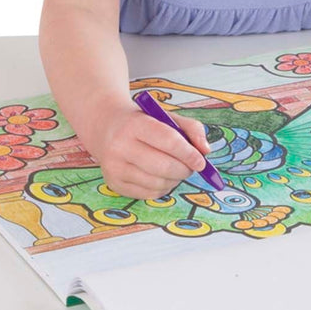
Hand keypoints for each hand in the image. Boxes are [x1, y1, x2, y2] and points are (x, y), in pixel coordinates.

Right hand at [83, 100, 210, 199]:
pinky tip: (161, 177)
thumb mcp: (165, 116)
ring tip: (175, 169)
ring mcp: (114, 167)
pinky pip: (149, 194)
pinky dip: (163, 188)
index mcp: (134, 124)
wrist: (105, 126)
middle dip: (185, 169)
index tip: (201, 161)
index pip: (168, 141)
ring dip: (175, 180)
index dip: (189, 153)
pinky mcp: (114, 183)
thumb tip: (205, 151)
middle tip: (191, 166)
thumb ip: (191, 129)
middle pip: (164, 166)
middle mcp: (120, 146)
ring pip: (158, 183)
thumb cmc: (141, 122)